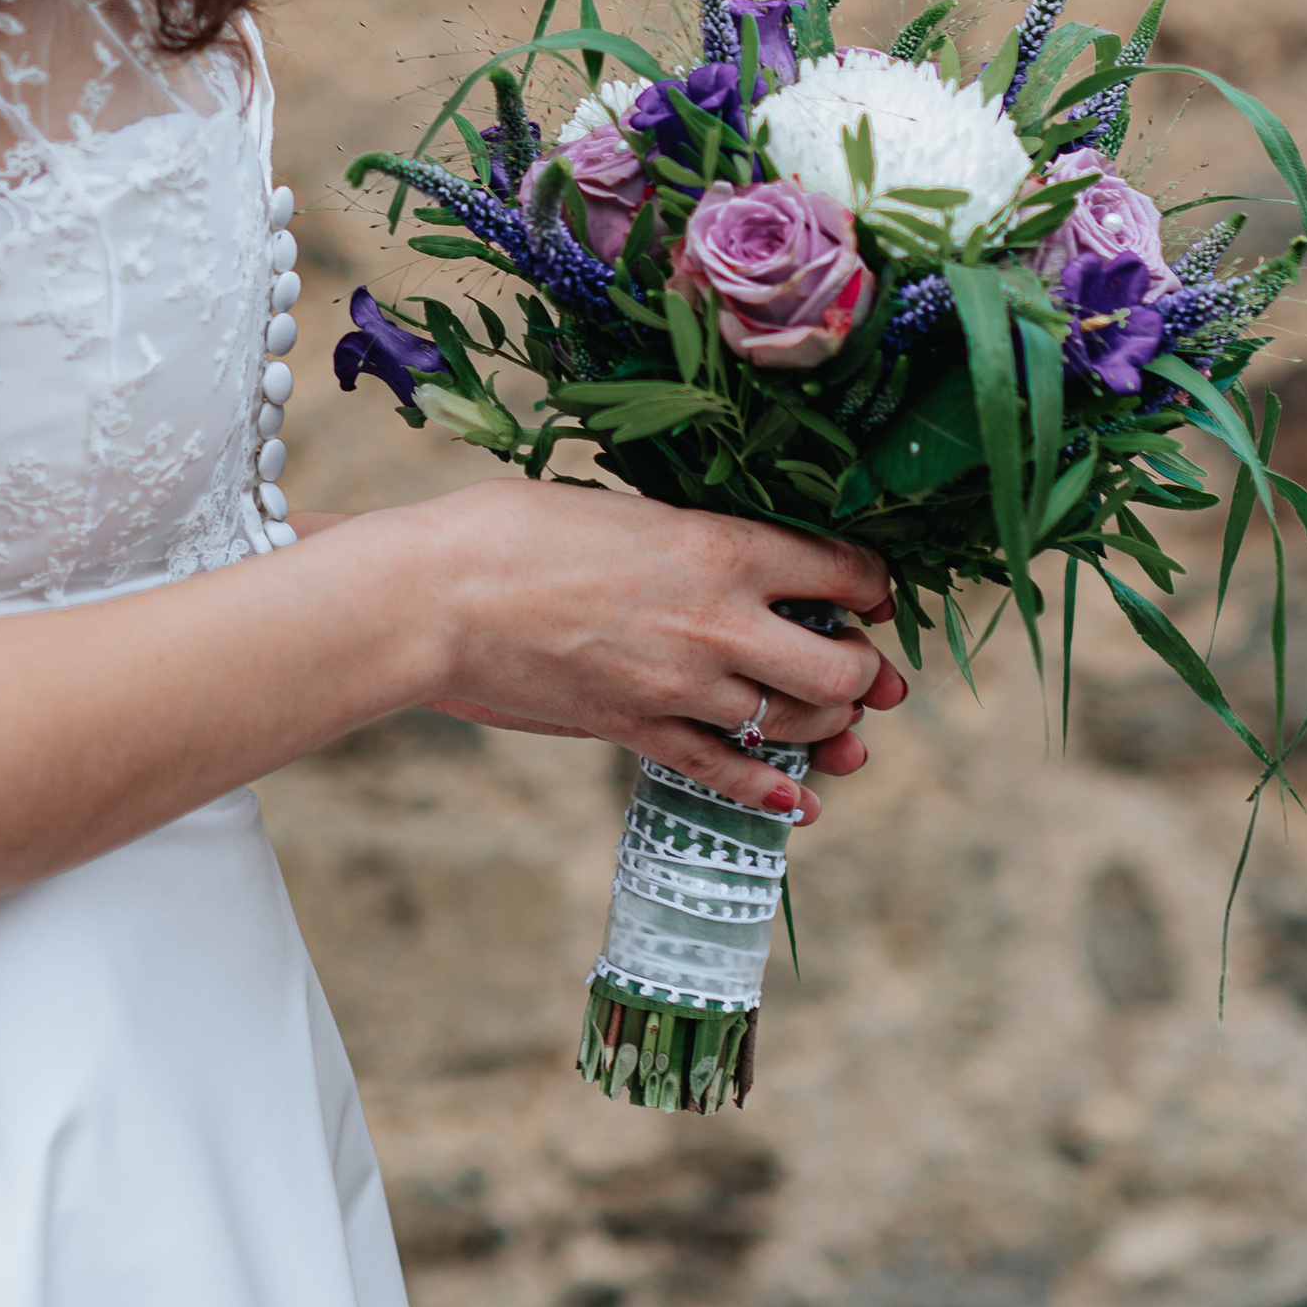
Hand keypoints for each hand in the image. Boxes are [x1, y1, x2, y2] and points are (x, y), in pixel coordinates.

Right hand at [413, 485, 903, 821]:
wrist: (438, 597)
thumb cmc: (514, 528)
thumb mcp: (623, 507)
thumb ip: (690, 538)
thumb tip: (732, 558)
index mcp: (720, 547)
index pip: (838, 571)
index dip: (868, 584)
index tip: (867, 590)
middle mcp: (719, 623)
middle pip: (837, 668)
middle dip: (863, 671)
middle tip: (863, 665)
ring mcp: (680, 686)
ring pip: (794, 724)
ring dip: (826, 725)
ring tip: (832, 719)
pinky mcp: (638, 731)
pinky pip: (726, 772)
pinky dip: (770, 791)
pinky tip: (796, 799)